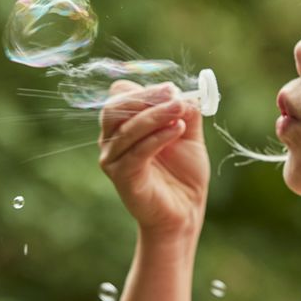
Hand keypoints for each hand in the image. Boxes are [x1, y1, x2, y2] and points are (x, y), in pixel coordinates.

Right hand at [97, 80, 209, 234]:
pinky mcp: (122, 177)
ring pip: (127, 128)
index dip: (145, 89)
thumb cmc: (183, 173)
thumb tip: (185, 93)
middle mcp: (111, 140)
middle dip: (146, 97)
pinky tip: (178, 129)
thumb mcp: (189, 134)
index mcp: (123, 125)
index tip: (172, 90)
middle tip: (174, 96)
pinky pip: (137, 151)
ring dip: (156, 115)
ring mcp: (113, 159)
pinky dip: (157, 137)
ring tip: (180, 110)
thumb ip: (186, 111)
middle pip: (114, 107)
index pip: (119, 95)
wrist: (185, 210)